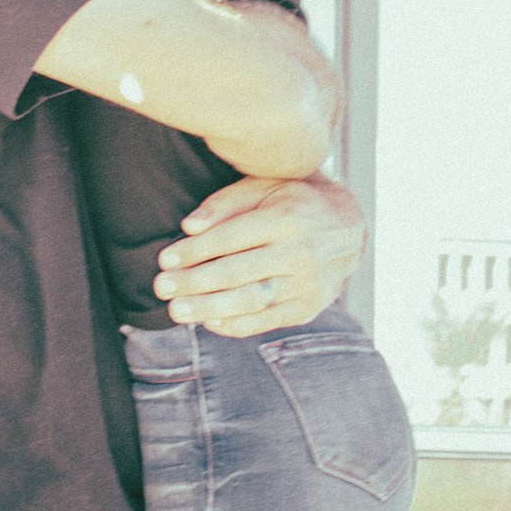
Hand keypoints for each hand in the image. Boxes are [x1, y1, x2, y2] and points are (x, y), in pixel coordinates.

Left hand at [150, 174, 366, 335]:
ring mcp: (307, 284)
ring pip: (251, 300)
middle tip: (161, 287)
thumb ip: (226, 203)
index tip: (165, 259)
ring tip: (177, 311)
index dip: (195, 250)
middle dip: (195, 282)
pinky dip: (236, 324)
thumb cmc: (294, 200)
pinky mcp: (308, 307)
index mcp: (288, 217)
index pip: (232, 237)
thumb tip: (189, 227)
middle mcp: (301, 252)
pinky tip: (209, 320)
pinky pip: (267, 320)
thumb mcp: (265, 186)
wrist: (349, 226)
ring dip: (210, 307)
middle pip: (238, 272)